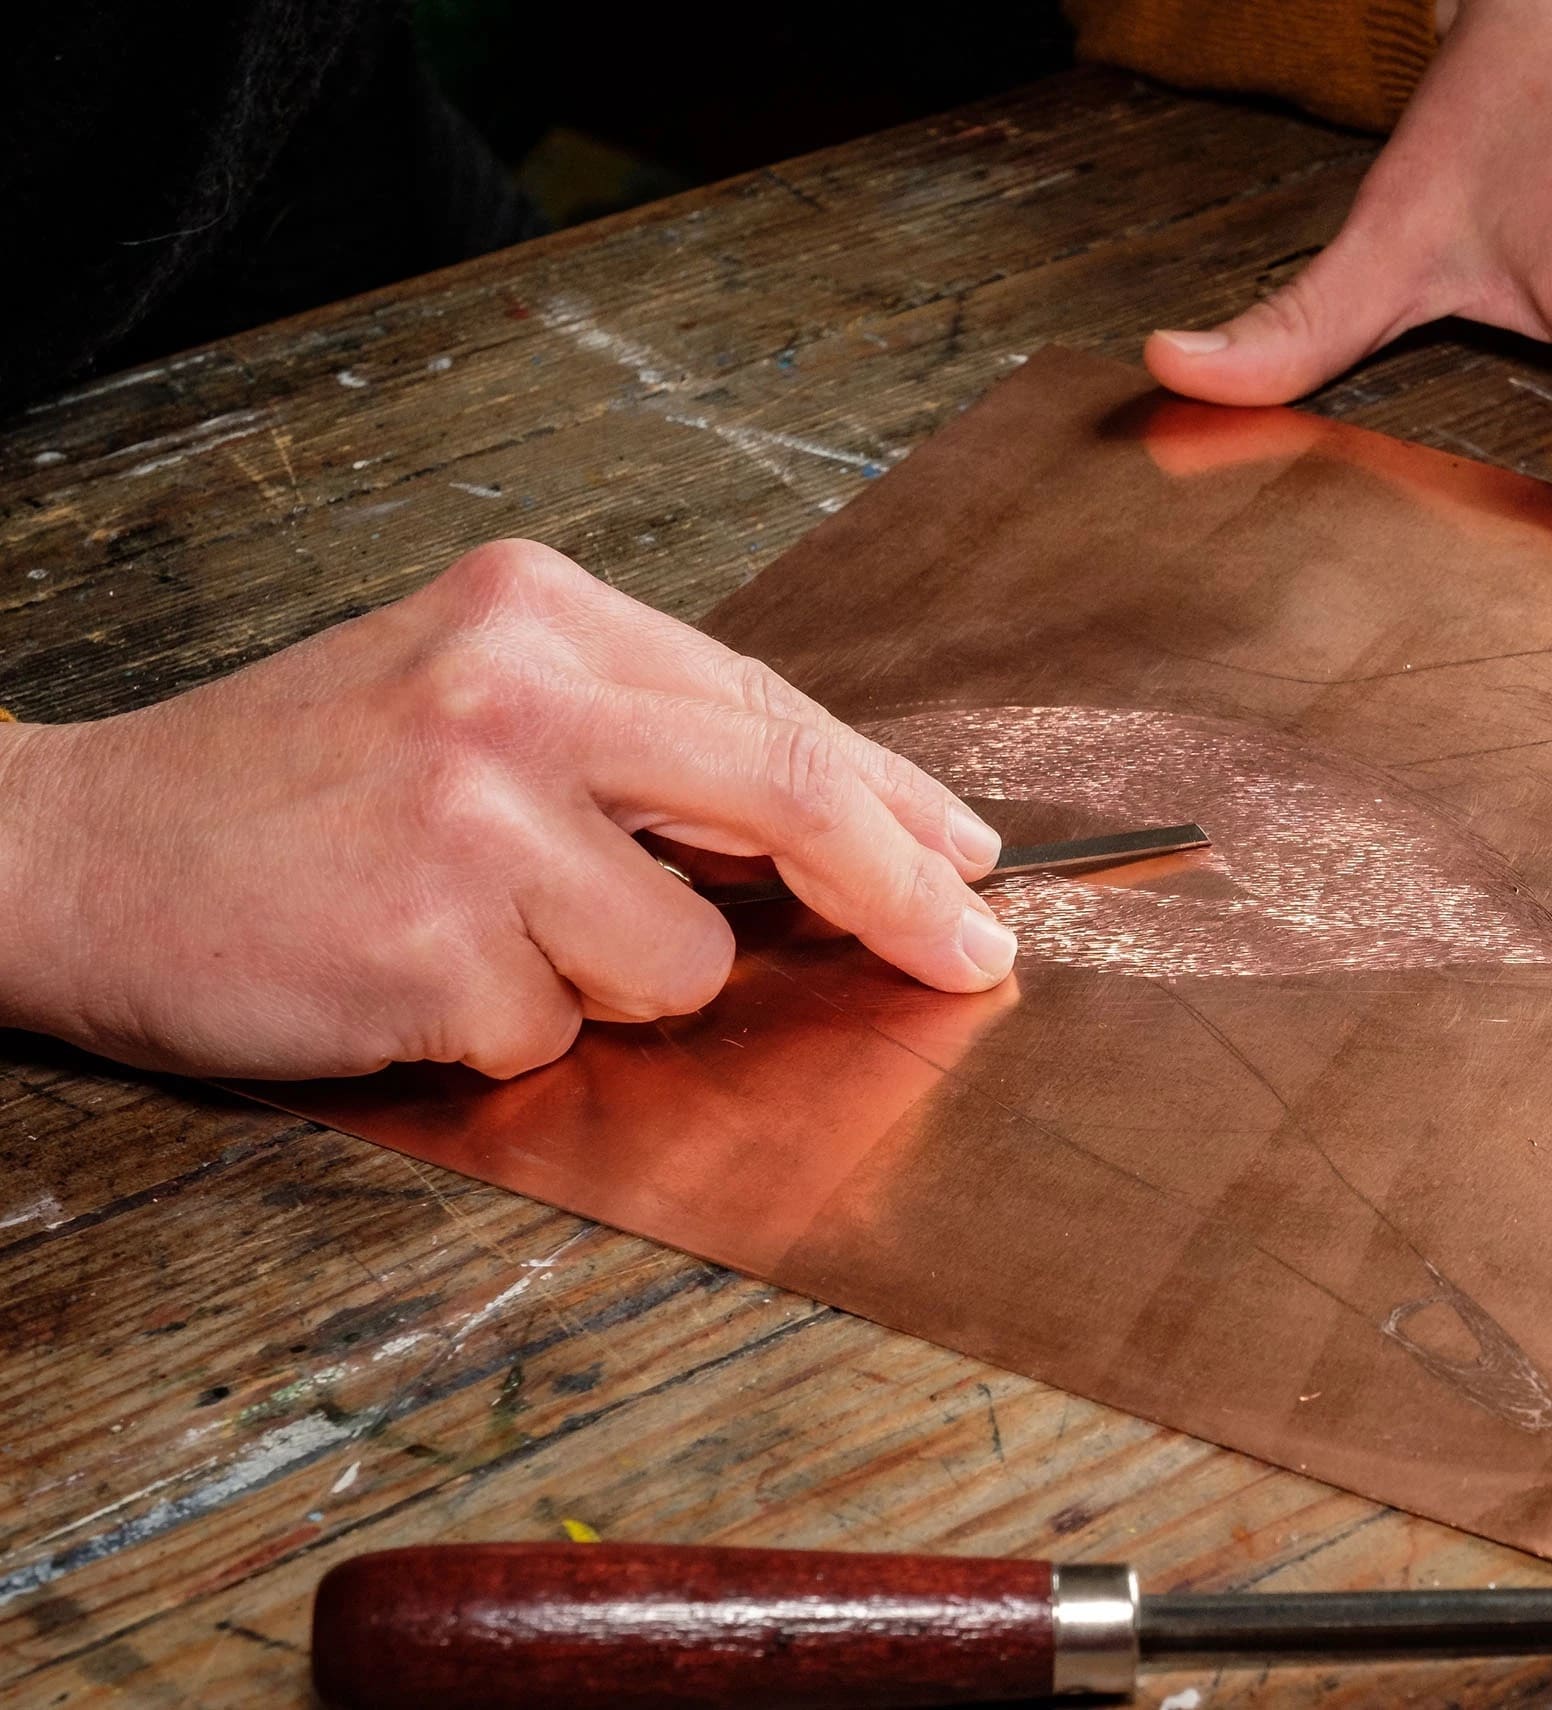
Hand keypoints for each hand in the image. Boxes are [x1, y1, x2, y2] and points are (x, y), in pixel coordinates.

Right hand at [0, 540, 1016, 1079]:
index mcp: (541, 611)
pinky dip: (502, 1034)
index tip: (972, 863)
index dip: (895, 804)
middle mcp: (519, 689)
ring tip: (470, 933)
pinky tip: (403, 975)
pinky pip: (559, 1032)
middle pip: (792, 800)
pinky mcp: (434, 937)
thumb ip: (638, 749)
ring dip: (606, 985)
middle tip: (973, 957)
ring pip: (682, 959)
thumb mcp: (467, 698)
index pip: (775, 714)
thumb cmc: (287, 790)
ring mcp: (477, 812)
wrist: (68, 850)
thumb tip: (837, 844)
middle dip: (900, 896)